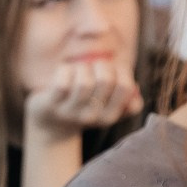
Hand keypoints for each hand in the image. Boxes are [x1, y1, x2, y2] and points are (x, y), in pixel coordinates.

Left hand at [25, 56, 140, 141]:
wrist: (51, 122)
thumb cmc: (85, 105)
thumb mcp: (107, 106)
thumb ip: (126, 99)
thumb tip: (135, 88)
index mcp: (110, 116)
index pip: (126, 87)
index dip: (122, 69)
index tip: (114, 68)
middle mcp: (93, 117)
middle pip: (106, 80)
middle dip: (102, 65)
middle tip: (95, 66)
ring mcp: (71, 113)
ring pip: (84, 82)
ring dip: (83, 67)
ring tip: (80, 69)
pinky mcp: (52, 105)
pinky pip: (63, 82)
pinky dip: (66, 70)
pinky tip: (65, 71)